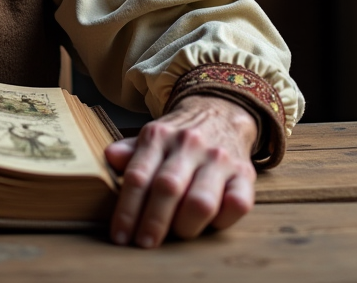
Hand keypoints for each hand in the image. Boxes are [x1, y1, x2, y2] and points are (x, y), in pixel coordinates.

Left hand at [104, 95, 256, 247]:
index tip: (120, 235)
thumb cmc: (178, 136)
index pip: (138, 176)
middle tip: (144, 243)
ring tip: (176, 233)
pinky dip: (222, 221)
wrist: (221, 112)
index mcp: (159, 136)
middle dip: (153, 222)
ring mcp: (219, 160)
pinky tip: (209, 224)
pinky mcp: (245, 174)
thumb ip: (130, 151)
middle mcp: (189, 145)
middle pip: (167, 188)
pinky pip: (237, 205)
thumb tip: (110, 157)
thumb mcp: (151, 137)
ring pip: (201, 201)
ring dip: (185, 225)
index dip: (127, 210)